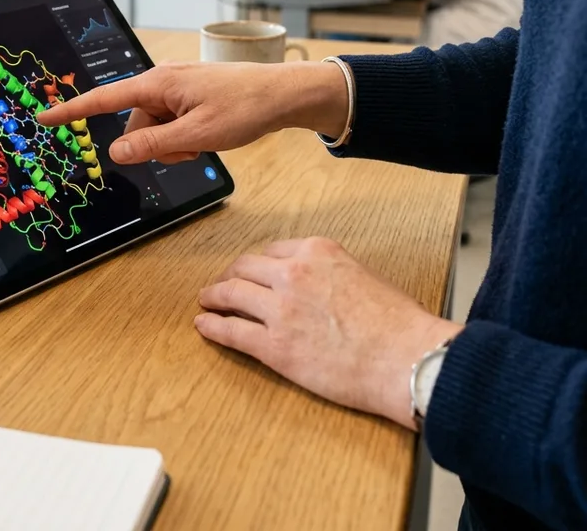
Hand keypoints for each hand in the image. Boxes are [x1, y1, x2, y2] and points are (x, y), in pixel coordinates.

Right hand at [37, 61, 349, 164]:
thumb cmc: (244, 107)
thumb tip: (115, 153)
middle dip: (155, 144)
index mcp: (158, 83)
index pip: (104, 99)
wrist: (283, 94)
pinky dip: (183, 136)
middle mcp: (162, 81)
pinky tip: (207, 135)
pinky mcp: (188, 95)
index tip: (45, 118)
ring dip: (173, 143)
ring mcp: (176, 88)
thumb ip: (153, 145)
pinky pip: (170, 122)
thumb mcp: (198, 135)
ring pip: (154, 128)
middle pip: (135, 124)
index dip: (73, 111)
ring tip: (205, 141)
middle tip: (192, 147)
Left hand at [195, 238, 461, 428]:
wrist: (407, 360)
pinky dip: (213, 326)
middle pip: (245, 267)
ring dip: (214, 295)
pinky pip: (232, 331)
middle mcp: (293, 273)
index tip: (252, 271)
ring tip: (206, 300)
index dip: (259, 264)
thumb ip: (332, 273)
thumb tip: (320, 285)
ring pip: (231, 293)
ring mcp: (280, 309)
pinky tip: (204, 325)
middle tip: (223, 283)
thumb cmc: (398, 325)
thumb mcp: (363, 275)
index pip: (272, 251)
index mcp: (317, 251)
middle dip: (230, 274)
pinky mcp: (274, 345)